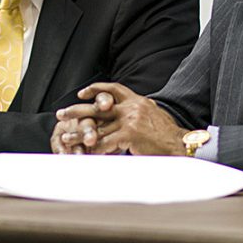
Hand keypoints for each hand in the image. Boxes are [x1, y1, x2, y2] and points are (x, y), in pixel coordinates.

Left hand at [55, 82, 188, 155]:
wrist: (181, 144)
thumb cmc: (167, 134)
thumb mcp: (152, 114)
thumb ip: (138, 110)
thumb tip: (128, 109)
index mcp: (136, 100)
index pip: (112, 89)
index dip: (95, 89)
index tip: (81, 93)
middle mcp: (131, 107)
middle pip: (97, 107)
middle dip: (77, 110)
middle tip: (61, 113)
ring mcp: (130, 120)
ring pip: (98, 127)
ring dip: (80, 134)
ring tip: (65, 138)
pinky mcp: (130, 135)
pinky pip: (107, 143)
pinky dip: (95, 149)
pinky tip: (85, 153)